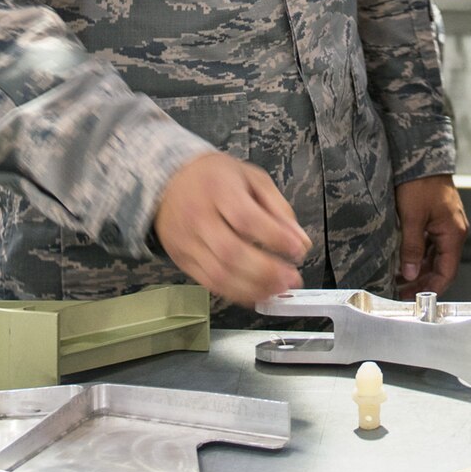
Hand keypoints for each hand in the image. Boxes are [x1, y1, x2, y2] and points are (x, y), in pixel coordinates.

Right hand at [153, 150, 312, 305]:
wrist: (169, 182)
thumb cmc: (217, 178)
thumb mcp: (252, 178)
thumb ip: (278, 208)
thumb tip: (300, 241)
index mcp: (218, 189)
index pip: (246, 219)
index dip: (275, 238)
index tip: (299, 250)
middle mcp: (198, 218)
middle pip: (231, 253)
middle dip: (267, 271)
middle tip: (293, 278)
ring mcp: (187, 243)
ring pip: (219, 275)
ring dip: (254, 288)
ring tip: (280, 289)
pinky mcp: (182, 261)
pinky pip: (210, 284)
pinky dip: (237, 293)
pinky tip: (258, 293)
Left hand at [395, 174, 466, 296]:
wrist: (421, 158)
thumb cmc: (420, 183)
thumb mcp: (412, 218)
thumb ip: (411, 248)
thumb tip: (409, 274)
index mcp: (454, 233)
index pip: (447, 272)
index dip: (431, 288)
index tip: (414, 298)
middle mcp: (454, 232)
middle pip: (442, 267)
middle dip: (423, 282)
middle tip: (401, 292)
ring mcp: (446, 226)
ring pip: (435, 257)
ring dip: (419, 270)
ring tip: (399, 280)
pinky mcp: (438, 220)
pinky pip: (431, 245)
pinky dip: (419, 256)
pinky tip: (404, 261)